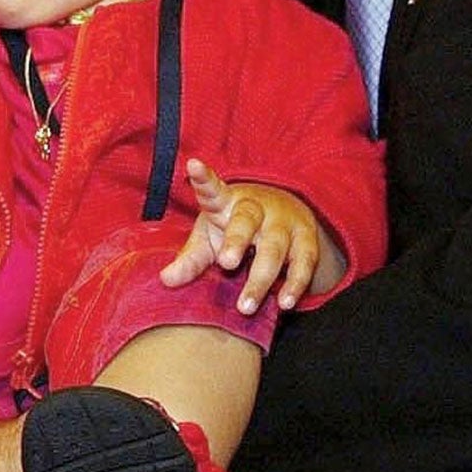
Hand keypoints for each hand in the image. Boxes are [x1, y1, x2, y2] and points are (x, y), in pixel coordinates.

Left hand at [161, 158, 347, 311]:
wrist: (285, 212)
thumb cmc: (235, 227)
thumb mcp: (210, 237)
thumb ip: (190, 259)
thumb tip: (164, 281)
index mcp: (226, 201)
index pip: (212, 189)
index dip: (203, 178)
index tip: (192, 165)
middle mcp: (256, 207)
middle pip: (246, 220)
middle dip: (236, 241)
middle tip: (226, 264)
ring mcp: (283, 221)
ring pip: (274, 247)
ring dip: (261, 278)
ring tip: (246, 306)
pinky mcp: (306, 238)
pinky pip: (304, 261)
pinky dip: (295, 283)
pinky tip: (284, 302)